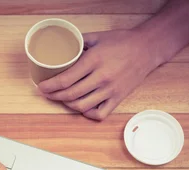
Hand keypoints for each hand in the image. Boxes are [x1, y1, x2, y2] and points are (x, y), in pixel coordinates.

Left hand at [38, 29, 158, 120]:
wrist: (147, 48)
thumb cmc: (122, 42)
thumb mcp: (98, 37)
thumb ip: (78, 42)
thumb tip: (61, 48)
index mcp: (94, 61)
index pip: (65, 80)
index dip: (50, 86)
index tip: (41, 87)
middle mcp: (102, 78)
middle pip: (70, 95)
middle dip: (54, 96)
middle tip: (47, 93)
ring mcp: (110, 90)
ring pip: (82, 106)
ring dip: (67, 104)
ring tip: (62, 99)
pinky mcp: (118, 98)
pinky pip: (99, 114)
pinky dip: (87, 113)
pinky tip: (82, 107)